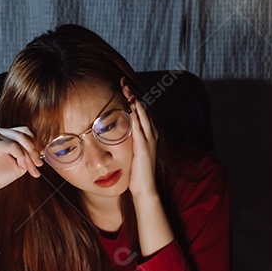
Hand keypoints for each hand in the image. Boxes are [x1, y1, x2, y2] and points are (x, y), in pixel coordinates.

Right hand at [0, 125, 42, 199]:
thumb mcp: (19, 163)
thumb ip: (29, 154)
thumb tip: (43, 149)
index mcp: (3, 134)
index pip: (25, 132)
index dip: (36, 143)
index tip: (42, 157)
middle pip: (24, 134)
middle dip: (34, 151)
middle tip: (39, 165)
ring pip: (20, 140)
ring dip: (29, 156)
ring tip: (31, 169)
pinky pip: (13, 146)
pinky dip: (21, 156)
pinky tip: (21, 166)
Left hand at [121, 79, 158, 199]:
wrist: (145, 188)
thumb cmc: (137, 172)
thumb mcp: (133, 152)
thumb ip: (129, 140)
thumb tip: (120, 131)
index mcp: (149, 134)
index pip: (141, 111)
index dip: (133, 98)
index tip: (124, 87)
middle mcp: (151, 134)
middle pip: (142, 109)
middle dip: (133, 94)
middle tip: (123, 82)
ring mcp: (149, 140)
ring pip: (142, 115)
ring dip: (134, 101)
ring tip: (126, 90)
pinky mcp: (144, 148)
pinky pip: (139, 129)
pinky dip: (135, 118)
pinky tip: (130, 109)